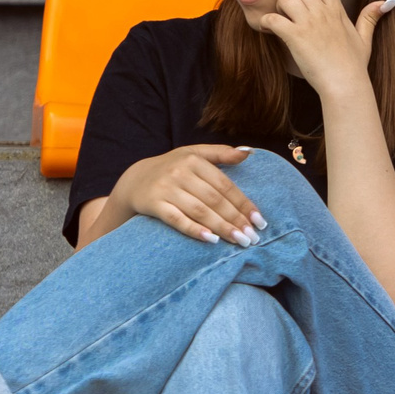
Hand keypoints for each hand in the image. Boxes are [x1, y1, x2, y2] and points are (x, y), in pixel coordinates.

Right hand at [111, 143, 265, 244]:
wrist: (135, 180)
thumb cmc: (172, 168)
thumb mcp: (194, 154)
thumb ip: (221, 153)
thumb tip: (249, 152)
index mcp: (194, 159)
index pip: (225, 185)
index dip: (243, 204)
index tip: (259, 220)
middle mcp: (180, 172)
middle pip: (215, 200)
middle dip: (236, 220)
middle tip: (253, 237)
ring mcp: (166, 189)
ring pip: (199, 211)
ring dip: (222, 227)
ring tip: (240, 241)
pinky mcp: (154, 204)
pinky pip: (177, 219)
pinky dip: (195, 229)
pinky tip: (212, 240)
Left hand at [249, 0, 394, 96]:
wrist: (345, 85)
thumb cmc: (354, 65)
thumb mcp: (365, 38)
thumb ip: (370, 17)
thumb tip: (385, 2)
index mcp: (336, 10)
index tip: (308, 0)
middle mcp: (322, 12)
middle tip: (290, 9)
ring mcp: (308, 24)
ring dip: (278, 5)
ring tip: (280, 18)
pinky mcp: (294, 37)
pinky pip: (272, 18)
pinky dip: (266, 23)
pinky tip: (270, 31)